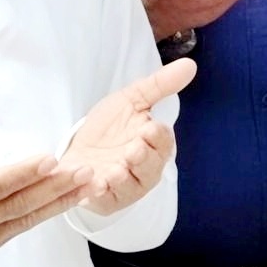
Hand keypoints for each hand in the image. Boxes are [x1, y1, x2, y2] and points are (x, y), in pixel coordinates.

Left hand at [57, 60, 191, 214]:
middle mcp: (143, 169)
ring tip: (114, 172)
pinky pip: (106, 201)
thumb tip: (190, 64)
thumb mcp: (131, 100)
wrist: (76, 148)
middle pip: (151, 169)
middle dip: (143, 160)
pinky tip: (93, 186)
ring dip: (123, 180)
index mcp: (153, 145)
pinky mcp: (104, 200)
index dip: (157, 137)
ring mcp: (124, 187)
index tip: (149, 128)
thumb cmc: (109, 127)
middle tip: (133, 150)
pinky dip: (101, 196)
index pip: (163, 143)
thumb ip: (159, 85)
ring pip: (131, 188)